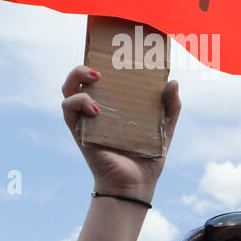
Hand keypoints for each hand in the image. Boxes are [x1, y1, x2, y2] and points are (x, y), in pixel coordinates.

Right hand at [61, 65, 180, 200]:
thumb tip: (173, 82)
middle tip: (100, 68)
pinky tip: (96, 109)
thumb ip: (171, 107)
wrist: (135, 185)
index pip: (100, 78)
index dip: (99, 62)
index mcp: (113, 105)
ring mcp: (85, 120)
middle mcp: (96, 109)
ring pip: (68, 90)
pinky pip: (68, 111)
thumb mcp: (164, 129)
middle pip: (78, 80)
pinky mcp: (79, 132)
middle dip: (82, 67)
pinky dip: (78, 103)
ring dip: (76, 78)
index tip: (111, 54)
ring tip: (96, 79)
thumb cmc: (147, 157)